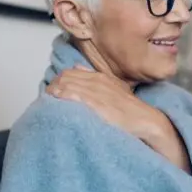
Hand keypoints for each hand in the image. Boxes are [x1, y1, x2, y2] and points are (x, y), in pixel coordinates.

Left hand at [46, 67, 163, 140]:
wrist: (145, 120)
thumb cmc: (132, 110)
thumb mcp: (117, 91)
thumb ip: (99, 82)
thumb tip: (78, 70)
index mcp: (100, 77)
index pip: (70, 73)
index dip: (59, 82)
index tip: (53, 92)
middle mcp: (95, 81)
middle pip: (64, 78)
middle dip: (53, 87)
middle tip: (46, 99)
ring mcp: (94, 91)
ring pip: (64, 85)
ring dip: (53, 94)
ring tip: (46, 104)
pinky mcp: (93, 103)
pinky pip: (70, 95)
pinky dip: (59, 99)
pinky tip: (54, 105)